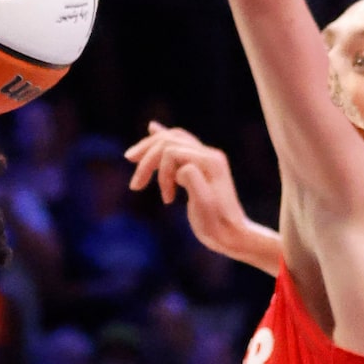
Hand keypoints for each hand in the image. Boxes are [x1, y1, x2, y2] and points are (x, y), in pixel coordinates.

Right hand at [125, 124, 255, 260]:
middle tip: (135, 186)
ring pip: (171, 141)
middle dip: (148, 160)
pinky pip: (179, 145)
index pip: (170, 151)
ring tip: (131, 160)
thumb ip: (193, 181)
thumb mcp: (204, 206)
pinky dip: (162, 139)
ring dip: (150, 153)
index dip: (159, 172)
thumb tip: (181, 169)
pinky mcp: (200, 165)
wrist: (232, 234)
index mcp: (209, 161)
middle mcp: (208, 154)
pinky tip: (153, 128)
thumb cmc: (216, 224)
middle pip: (168, 141)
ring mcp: (205, 158)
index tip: (167, 200)